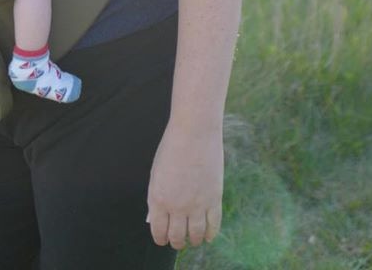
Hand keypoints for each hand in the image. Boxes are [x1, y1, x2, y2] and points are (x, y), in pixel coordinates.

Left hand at [146, 121, 223, 249]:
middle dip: (177, 241)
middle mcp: (177, 207)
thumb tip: (159, 216)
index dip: (161, 238)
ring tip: (194, 238)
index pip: (159, 232)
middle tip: (179, 240)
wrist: (194, 130)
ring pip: (196, 235)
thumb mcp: (157, 172)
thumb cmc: (173, 146)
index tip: (164, 238)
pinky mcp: (214, 199)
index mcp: (158, 199)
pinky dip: (210, 234)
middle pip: (177, 237)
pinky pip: (213, 225)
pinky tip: (208, 235)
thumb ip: (157, 196)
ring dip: (194, 240)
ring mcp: (197, 204)